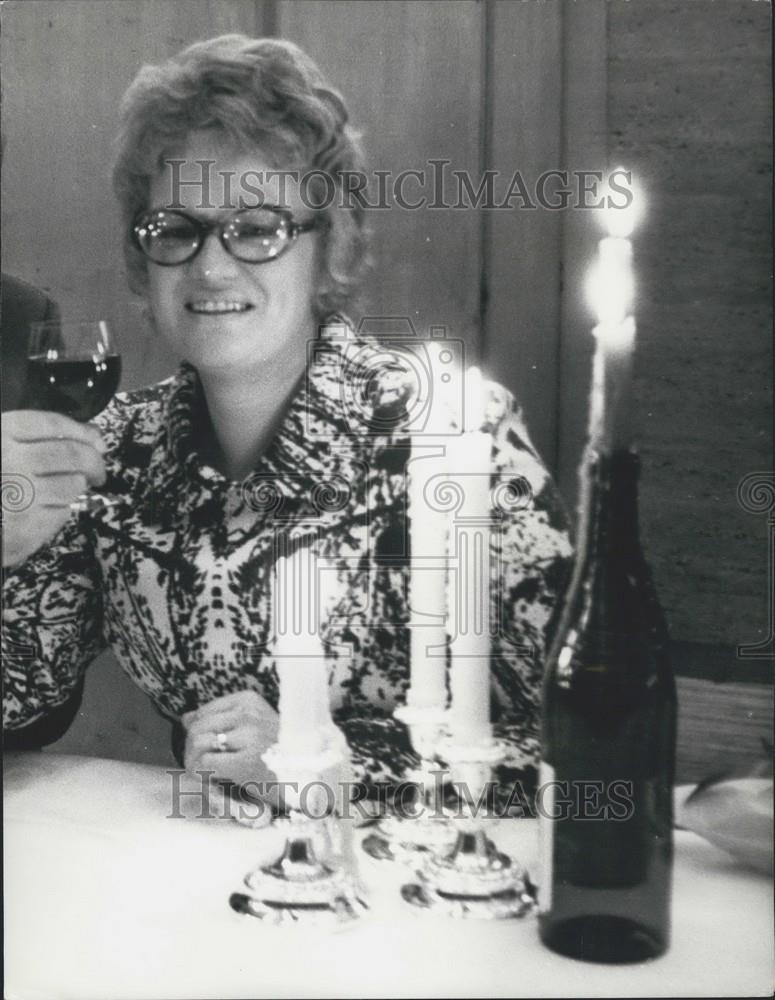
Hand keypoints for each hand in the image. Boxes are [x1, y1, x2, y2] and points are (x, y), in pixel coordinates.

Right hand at [1, 410, 106, 566]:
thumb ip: (33, 437)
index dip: (81, 431)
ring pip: (72, 485)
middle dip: (94, 462)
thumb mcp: (0, 446)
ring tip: (68, 488)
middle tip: (98, 471)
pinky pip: (62, 513)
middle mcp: (10, 462)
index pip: (52, 424)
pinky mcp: (26, 529)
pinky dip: (62, 508)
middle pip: (71, 455)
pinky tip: (47, 508)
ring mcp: (18, 496)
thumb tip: (92, 437)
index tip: (96, 440)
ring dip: (77, 486)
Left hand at [181, 689, 279, 794]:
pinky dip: (201, 775)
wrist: (304, 777)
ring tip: (205, 774)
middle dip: (191, 749)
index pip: (204, 712)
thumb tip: (186, 719)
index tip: (206, 749)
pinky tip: (212, 781)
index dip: (197, 732)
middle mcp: (249, 714)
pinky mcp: (246, 762)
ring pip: (198, 743)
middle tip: (200, 766)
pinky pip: (205, 763)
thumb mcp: (252, 726)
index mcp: (249, 701)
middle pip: (198, 727)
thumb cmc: (276, 752)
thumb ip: (221, 720)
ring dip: (194, 762)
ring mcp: (249, 736)